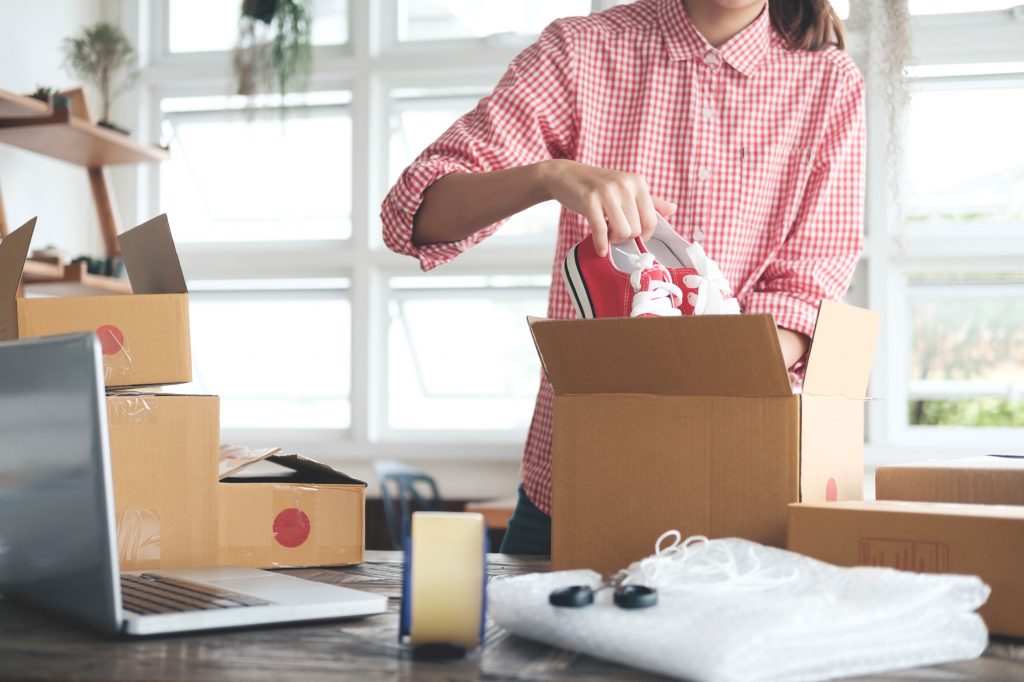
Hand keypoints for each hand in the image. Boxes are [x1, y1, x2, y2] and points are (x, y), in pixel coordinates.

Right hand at [538, 160, 677, 256]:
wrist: (565, 175)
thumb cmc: (597, 185)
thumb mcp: (625, 188)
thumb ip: (650, 201)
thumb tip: (673, 209)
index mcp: (637, 183)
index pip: (651, 220)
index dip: (643, 235)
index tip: (631, 236)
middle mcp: (625, 185)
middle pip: (637, 229)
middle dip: (625, 238)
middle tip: (614, 234)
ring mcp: (607, 192)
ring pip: (623, 231)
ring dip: (614, 240)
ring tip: (607, 235)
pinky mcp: (590, 201)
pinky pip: (602, 231)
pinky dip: (601, 244)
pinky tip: (599, 248)